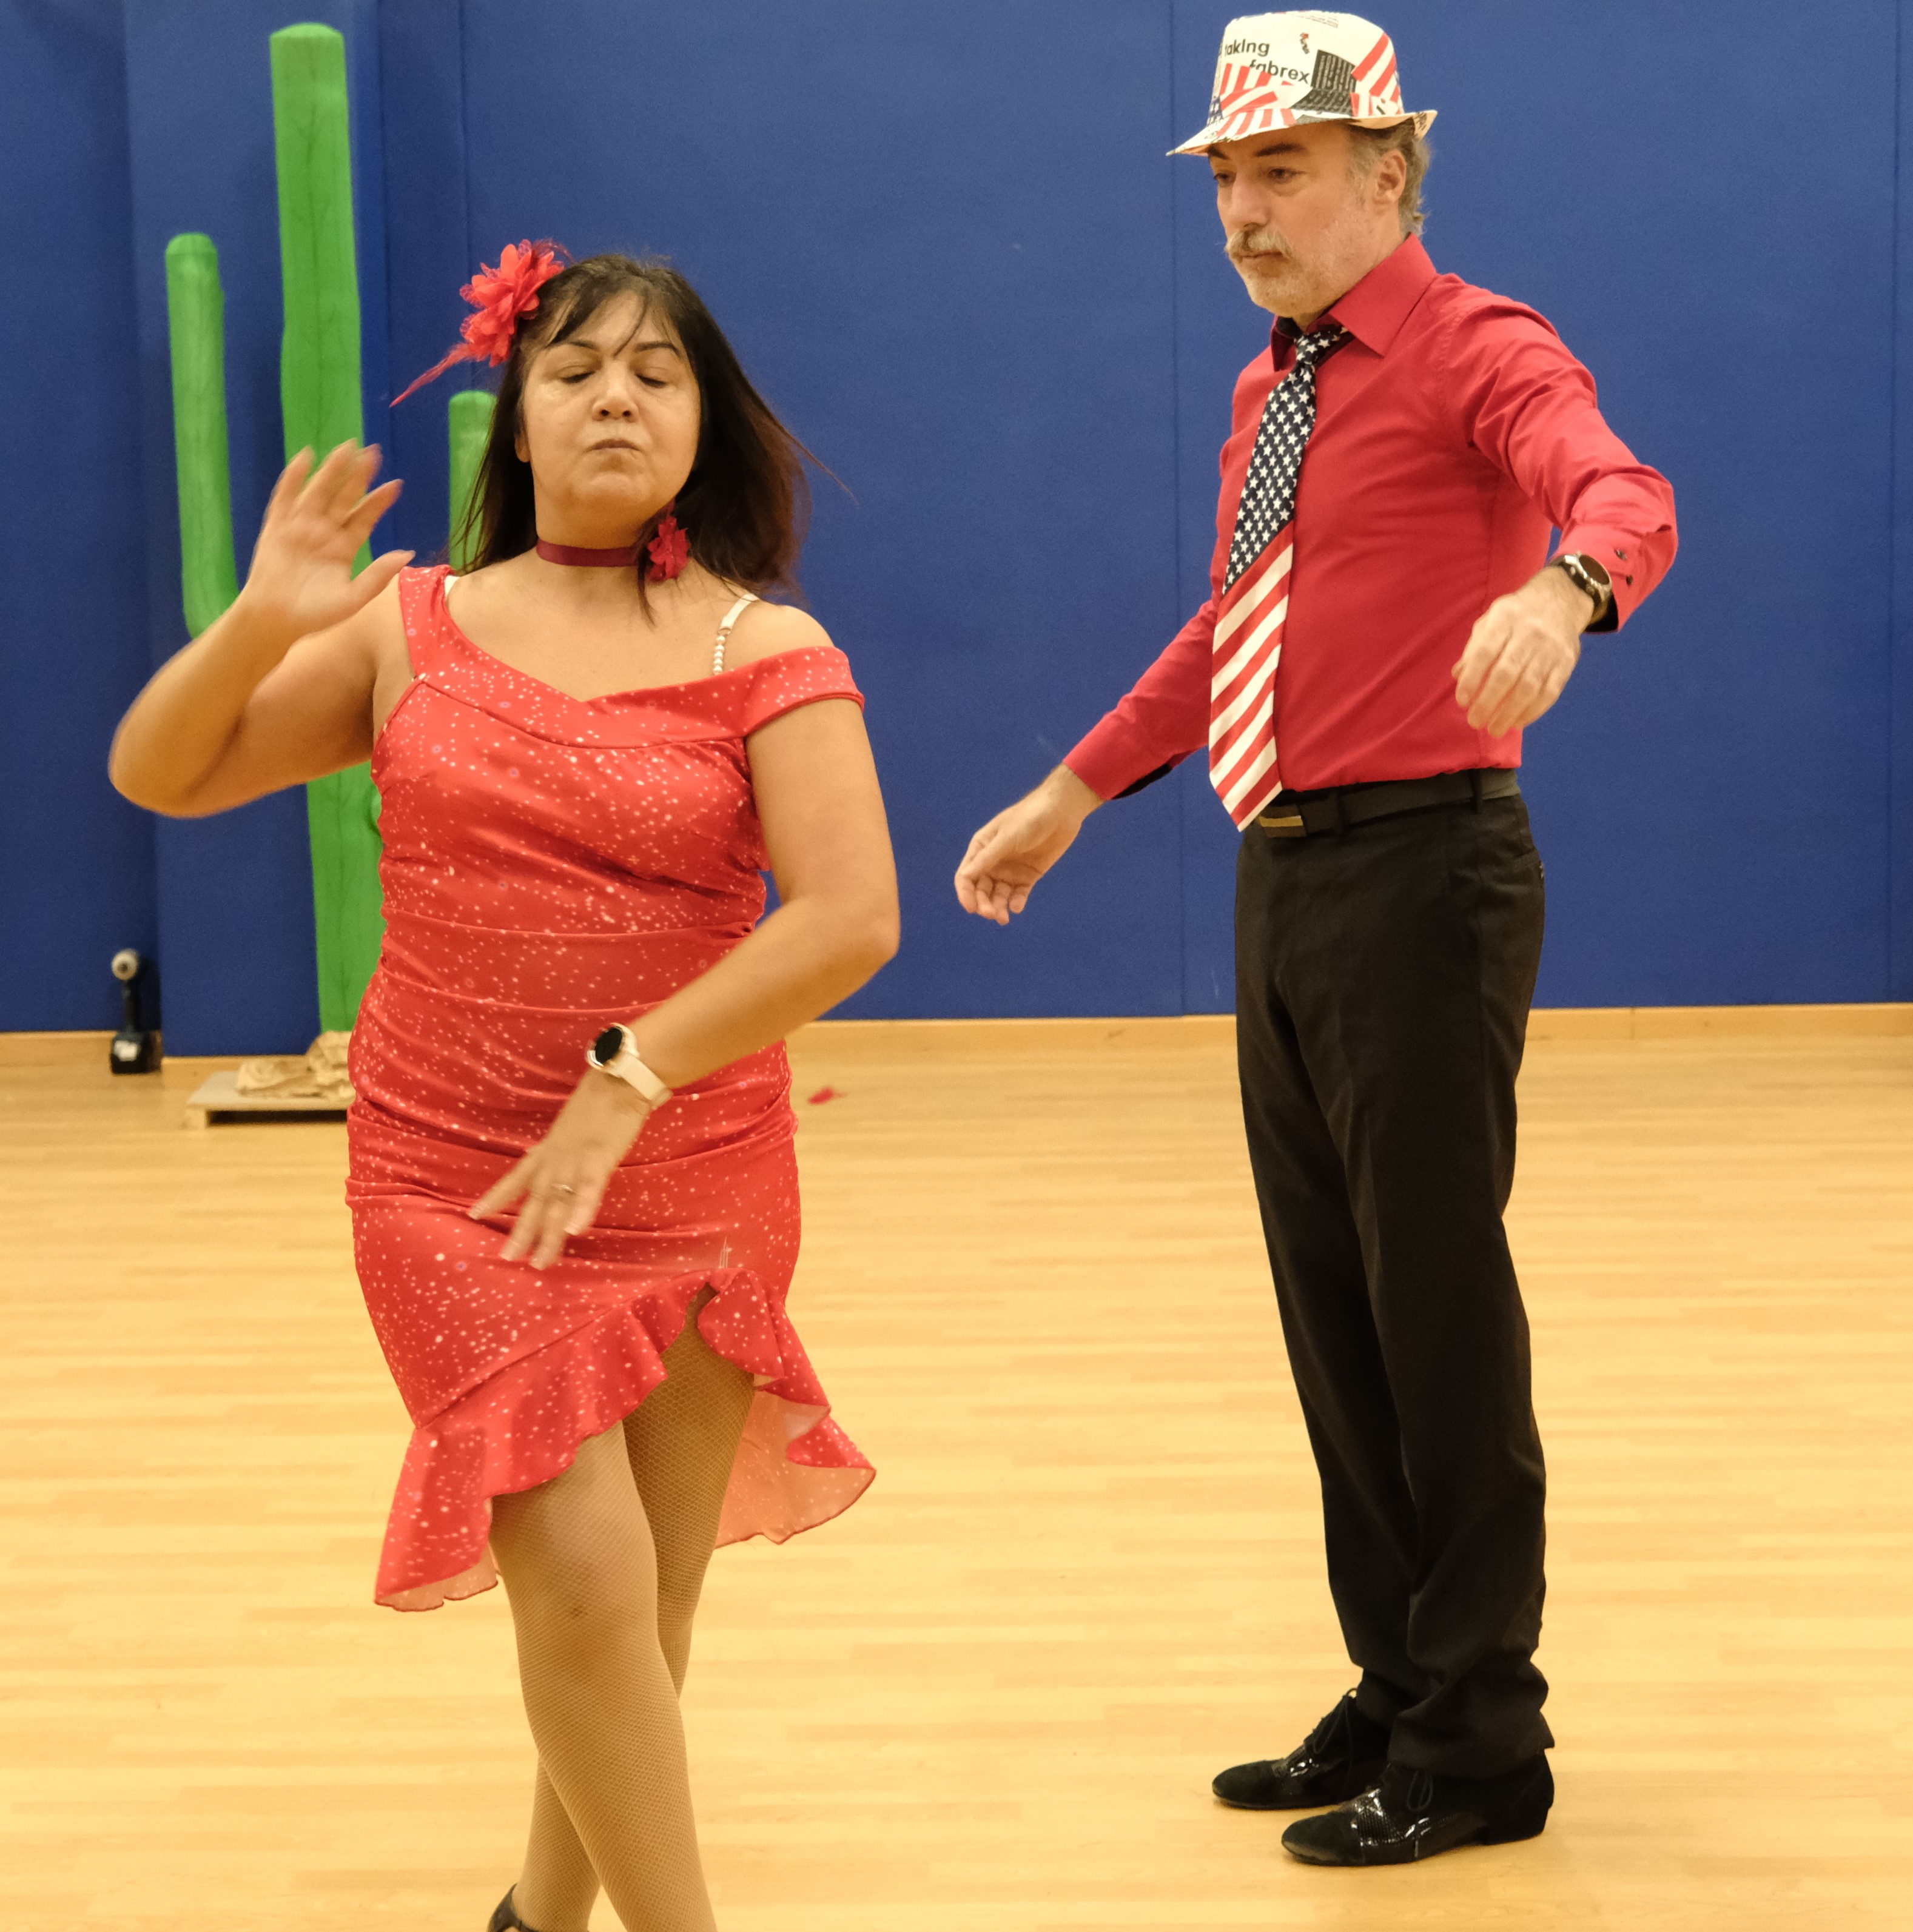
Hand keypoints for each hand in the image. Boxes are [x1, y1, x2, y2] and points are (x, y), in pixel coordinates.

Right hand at [239, 441, 409, 642]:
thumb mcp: (354, 597)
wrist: (276, 621)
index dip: (378, 500)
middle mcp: (324, 532)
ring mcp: (300, 526)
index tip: (396, 484)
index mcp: (344, 547)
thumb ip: (379, 575)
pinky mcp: (277, 526)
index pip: (364, 517)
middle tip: (373, 451)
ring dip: (332, 470)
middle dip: (358, 475)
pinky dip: (294, 477)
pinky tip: (306, 457)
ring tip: (347, 448)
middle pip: (344, 497)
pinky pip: (286, 497)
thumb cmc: (316, 614)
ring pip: (319, 491)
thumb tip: (408, 553)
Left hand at [469, 1071, 652, 1269]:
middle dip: (523, 1231)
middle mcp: (555, 1158)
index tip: (475, 1214)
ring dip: (549, 1234)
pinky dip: (582, 1209)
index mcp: (550, 1148)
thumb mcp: (577, 1125)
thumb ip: (572, 1145)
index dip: (497, 1196)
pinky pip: (589, 1189)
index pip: (517, 1176)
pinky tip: (576, 1231)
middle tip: (508, 1258)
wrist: (618, 1075)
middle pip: (536, 1200)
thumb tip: (571, 1157)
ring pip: (559, 1203)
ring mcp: (574, 1160)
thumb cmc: (603, 1097)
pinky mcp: (598, 1158)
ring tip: (539, 1262)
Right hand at [954, 765, 1100, 924]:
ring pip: (999, 895)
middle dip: (983, 903)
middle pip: (981, 889)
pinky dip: (1016, 903)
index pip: (966, 876)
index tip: (971, 908)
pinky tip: (1017, 907)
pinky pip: (1019, 894)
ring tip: (1003, 918)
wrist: (1061, 812)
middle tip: (991, 914)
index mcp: (981, 849)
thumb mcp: (1006, 837)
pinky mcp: (1028, 876)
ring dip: (998, 907)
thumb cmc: (1029, 818)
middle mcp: (993, 862)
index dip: (965, 893)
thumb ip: (987, 858)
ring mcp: (1010, 870)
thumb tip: (966, 877)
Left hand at [1452, 566, 1588, 736]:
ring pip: (1529, 686)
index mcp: (1505, 618)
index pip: (1485, 652)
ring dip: (1509, 713)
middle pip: (1507, 673)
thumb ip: (1474, 647)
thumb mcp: (1491, 620)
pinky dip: (1533, 711)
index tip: (1462, 701)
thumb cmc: (1516, 616)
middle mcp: (1530, 631)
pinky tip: (1518, 722)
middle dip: (1488, 702)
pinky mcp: (1567, 661)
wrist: (1560, 600)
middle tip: (1474, 721)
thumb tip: (1458, 676)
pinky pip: (1550, 691)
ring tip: (1494, 729)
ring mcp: (1551, 647)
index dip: (1471, 679)